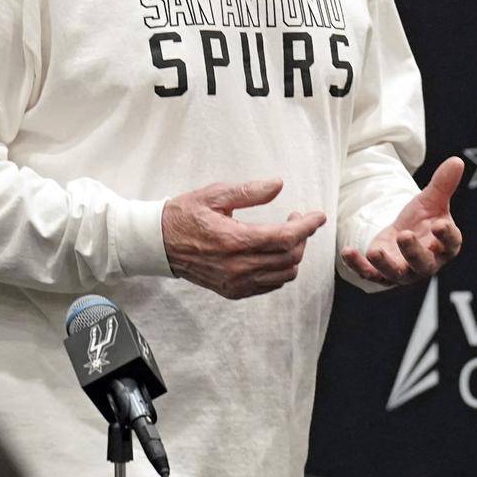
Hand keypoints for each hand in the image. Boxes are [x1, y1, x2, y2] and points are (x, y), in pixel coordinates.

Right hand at [161, 179, 326, 299]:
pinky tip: (273, 253)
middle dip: (302, 237)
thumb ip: (248, 192)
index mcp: (235, 240)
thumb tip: (278, 185)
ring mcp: (236, 282)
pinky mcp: (233, 291)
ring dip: (293, 254)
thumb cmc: (185, 215)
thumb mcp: (214, 195)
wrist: (158, 243)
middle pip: (290, 257)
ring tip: (286, 235)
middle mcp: (238, 266)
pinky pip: (270, 285)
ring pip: (284, 274)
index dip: (307, 226)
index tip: (317, 216)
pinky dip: (280, 270)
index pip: (285, 237)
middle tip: (297, 219)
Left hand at [341, 157, 464, 285]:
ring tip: (374, 250)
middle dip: (413, 251)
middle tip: (405, 235)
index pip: (450, 243)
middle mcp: (427, 263)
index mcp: (445, 246)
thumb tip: (457, 160)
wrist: (404, 235)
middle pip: (423, 263)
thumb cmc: (423, 219)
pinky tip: (347, 252)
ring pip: (395, 273)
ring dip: (385, 264)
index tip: (440, 224)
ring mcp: (404, 272)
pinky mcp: (382, 274)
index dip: (446, 235)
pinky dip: (357, 266)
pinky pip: (369, 274)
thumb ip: (443, 184)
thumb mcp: (431, 200)